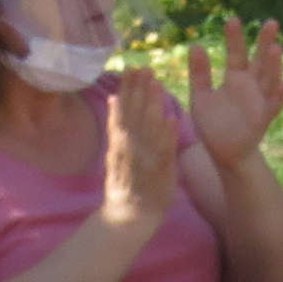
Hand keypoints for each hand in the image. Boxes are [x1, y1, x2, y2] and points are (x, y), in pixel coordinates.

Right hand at [98, 69, 180, 234]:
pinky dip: (164, 134)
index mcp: (120, 139)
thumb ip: (117, 124)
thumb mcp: (117, 150)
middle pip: (132, 113)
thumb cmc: (127, 179)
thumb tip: (113, 98)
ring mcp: (140, 159)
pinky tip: (169, 118)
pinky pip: (161, 150)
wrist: (129, 214)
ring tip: (156, 84)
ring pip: (146, 127)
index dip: (128, 87)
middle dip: (138, 90)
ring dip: (150, 105)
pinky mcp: (155, 171)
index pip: (123, 108)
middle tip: (144, 67)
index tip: (132, 67)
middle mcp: (128, 146)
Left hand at [182, 17, 282, 167]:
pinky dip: (280, 96)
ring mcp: (260, 100)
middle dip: (265, 42)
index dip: (235, 38)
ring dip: (275, 65)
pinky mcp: (263, 118)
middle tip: (270, 22)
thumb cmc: (213, 123)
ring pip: (270, 78)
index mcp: (236, 78)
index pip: (237, 53)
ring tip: (276, 49)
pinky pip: (274, 106)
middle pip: (261, 60)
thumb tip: (195, 45)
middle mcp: (251, 86)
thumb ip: (199, 73)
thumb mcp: (201, 95)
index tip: (232, 19)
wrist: (223, 152)